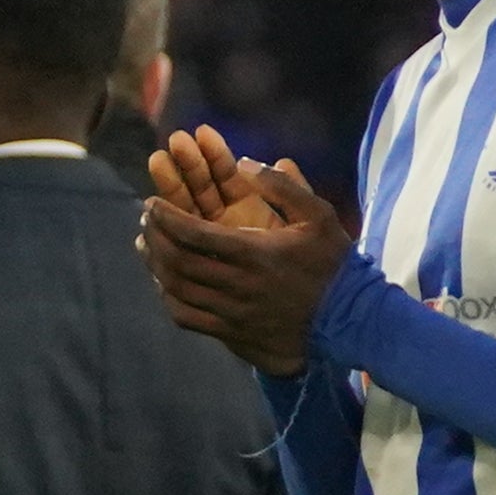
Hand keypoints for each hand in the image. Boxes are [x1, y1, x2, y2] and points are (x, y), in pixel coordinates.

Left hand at [137, 132, 352, 373]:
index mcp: (254, 253)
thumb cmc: (333, 266)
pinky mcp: (231, 333)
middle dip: (155, 236)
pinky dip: (169, 297)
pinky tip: (164, 283)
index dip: (166, 217)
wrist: (348, 322)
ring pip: (177, 289)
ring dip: (155, 265)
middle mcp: (236, 284)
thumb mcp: (318, 216)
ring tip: (147, 244)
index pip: (193, 233)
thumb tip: (245, 161)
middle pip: (177, 261)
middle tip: (147, 220)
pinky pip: (187, 317)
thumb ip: (284, 186)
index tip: (152, 203)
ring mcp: (231, 312)